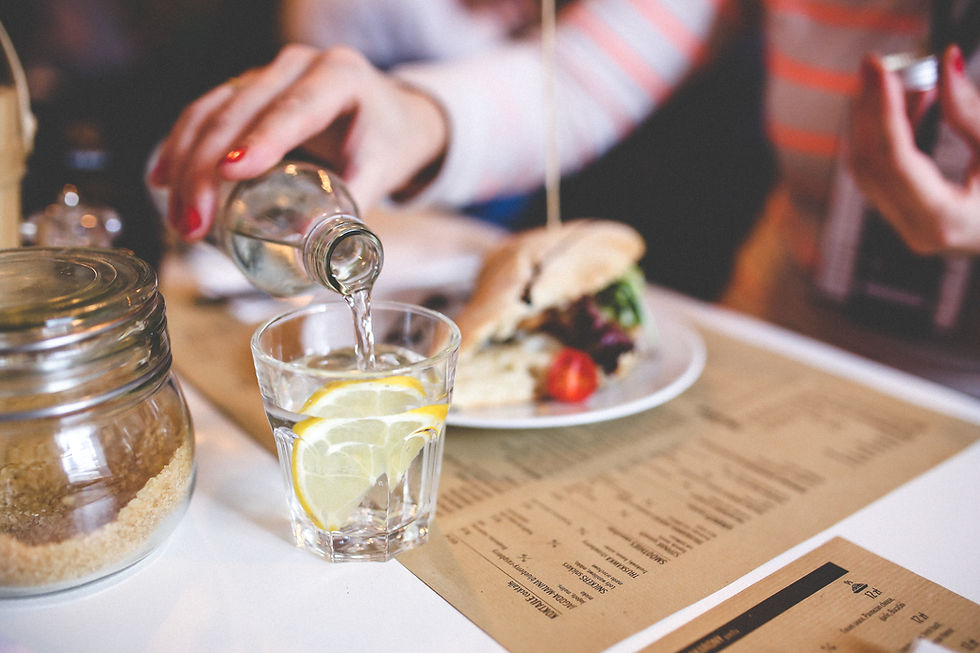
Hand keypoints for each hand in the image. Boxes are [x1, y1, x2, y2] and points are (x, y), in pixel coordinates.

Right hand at [148, 44, 447, 239]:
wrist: (390, 115)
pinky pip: (204, 113)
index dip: (261, 140)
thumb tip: (318, 253)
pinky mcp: (247, 90)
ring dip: (186, 164)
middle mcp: (299, 66)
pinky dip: (181, 146)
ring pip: (212, 110)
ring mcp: (268, 74)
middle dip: (208, 168)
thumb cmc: (388, 142)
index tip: (231, 173)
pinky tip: (163, 179)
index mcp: (340, 76)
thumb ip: (354, 208)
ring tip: (181, 220)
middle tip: (195, 223)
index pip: (295, 108)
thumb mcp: (381, 170)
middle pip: (241, 110)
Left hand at [848, 44, 979, 254]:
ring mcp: (907, 227)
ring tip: (895, 77)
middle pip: (871, 163)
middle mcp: (916, 229)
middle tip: (872, 64)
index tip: (881, 70)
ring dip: (874, 120)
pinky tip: (910, 101)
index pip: (896, 160)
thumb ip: (972, 111)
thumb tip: (947, 60)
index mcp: (944, 219)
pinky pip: (881, 172)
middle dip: (869, 110)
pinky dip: (887, 136)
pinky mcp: (907, 218)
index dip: (885, 111)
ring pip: (869, 168)